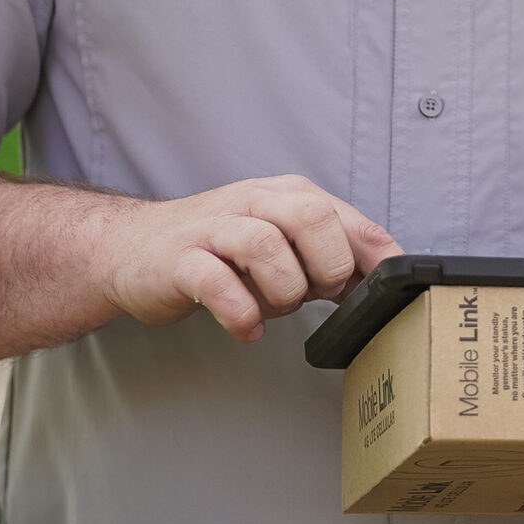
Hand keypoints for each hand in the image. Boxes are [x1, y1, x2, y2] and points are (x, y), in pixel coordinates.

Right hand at [96, 174, 399, 342]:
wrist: (133, 249)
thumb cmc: (219, 250)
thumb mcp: (282, 243)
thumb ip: (328, 256)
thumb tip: (379, 280)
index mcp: (286, 196)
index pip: (347, 218)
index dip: (375, 256)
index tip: (389, 287)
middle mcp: (253, 203)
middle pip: (311, 216)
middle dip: (325, 265)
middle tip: (315, 294)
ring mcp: (213, 229)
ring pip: (264, 246)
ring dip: (281, 290)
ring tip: (273, 308)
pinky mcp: (179, 260)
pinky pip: (216, 282)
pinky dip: (239, 312)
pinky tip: (246, 326)